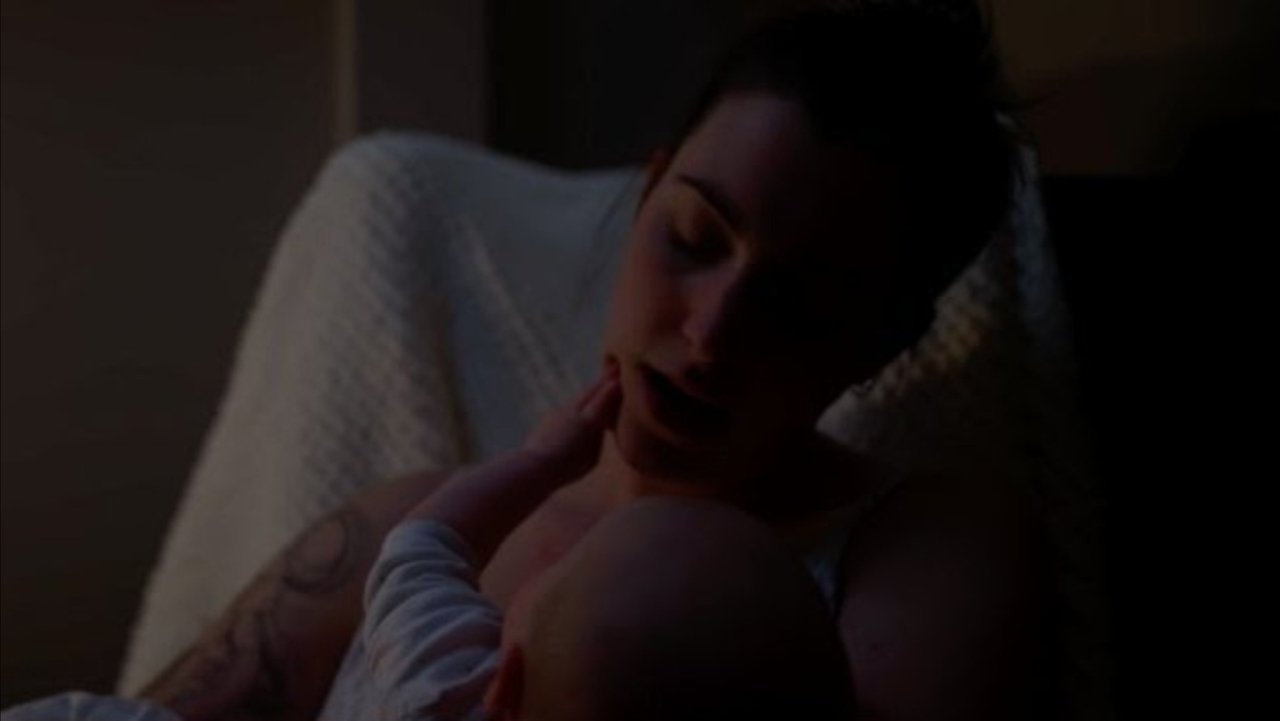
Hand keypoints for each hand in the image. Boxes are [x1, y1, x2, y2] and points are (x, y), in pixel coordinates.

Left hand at [521, 363, 622, 482]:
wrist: (535, 466)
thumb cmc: (568, 467)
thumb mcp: (592, 457)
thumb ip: (597, 437)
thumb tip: (598, 427)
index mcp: (589, 420)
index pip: (605, 397)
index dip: (614, 385)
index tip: (623, 374)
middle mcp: (573, 411)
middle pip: (590, 391)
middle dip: (603, 380)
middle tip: (614, 368)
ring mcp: (558, 413)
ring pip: (578, 397)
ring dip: (589, 389)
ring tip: (598, 384)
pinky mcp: (548, 420)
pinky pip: (568, 407)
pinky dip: (577, 402)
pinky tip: (578, 405)